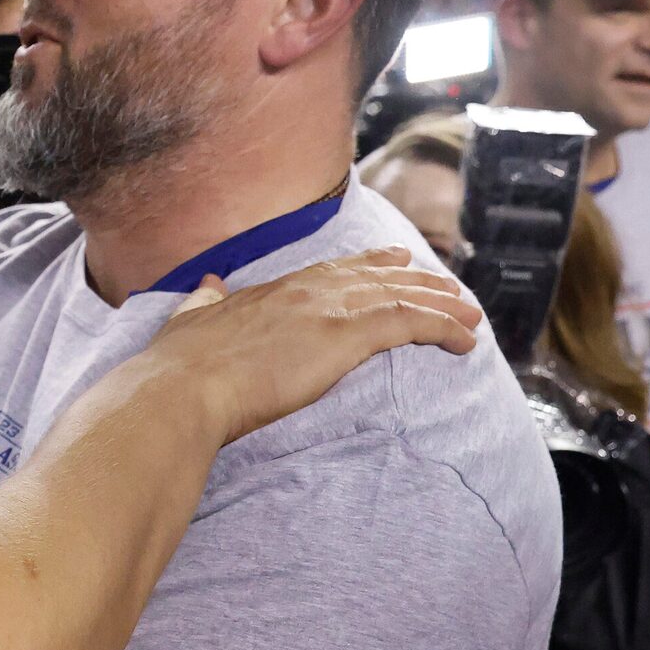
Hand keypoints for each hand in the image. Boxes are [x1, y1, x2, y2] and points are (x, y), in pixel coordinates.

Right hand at [148, 248, 482, 444]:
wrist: (183, 388)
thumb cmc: (180, 368)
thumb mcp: (189, 322)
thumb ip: (203, 302)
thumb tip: (206, 287)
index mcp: (275, 289)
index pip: (334, 270)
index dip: (369, 265)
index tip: (395, 261)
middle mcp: (307, 289)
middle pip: (378, 276)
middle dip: (418, 280)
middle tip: (449, 287)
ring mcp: (328, 309)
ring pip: (402, 296)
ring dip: (440, 305)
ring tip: (469, 317)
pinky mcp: (346, 336)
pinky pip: (410, 323)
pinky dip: (441, 328)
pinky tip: (462, 340)